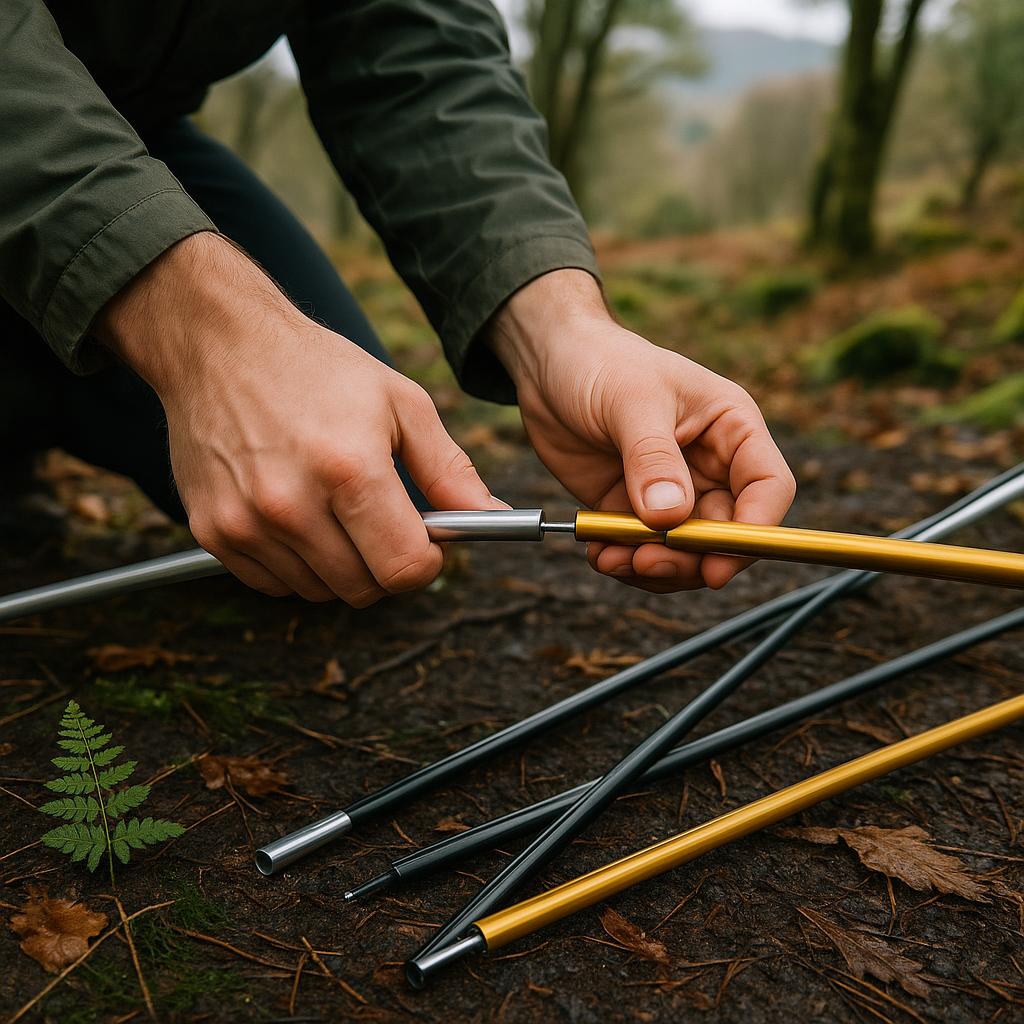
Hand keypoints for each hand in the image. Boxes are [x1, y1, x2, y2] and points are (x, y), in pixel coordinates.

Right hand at [94, 232, 503, 605]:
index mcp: (349, 469)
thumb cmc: (317, 368)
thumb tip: (491, 517)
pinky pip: (272, 584)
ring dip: (339, 565)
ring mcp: (245, 522)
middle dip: (385, 564)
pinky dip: (295, 564)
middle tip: (381, 520)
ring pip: (319, 591)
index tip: (425, 542)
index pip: (402, 568)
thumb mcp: (400, 403)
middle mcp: (290, 504)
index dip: (425, 563)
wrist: (218, 343)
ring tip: (333, 507)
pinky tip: (296, 514)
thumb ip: (448, 469)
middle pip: (363, 588)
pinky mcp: (211, 531)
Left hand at [489, 270, 795, 591]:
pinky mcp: (634, 509)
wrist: (550, 364)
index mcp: (732, 429)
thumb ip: (652, 458)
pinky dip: (625, 562)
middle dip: (692, 558)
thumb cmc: (601, 361)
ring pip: (686, 552)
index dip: (754, 530)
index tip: (718, 560)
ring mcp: (673, 492)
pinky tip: (600, 554)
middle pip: (727, 533)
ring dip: (655, 568)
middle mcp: (712, 466)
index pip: (768, 487)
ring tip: (612, 557)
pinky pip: (643, 551)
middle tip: (648, 562)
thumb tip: (670, 517)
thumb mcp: (631, 401)